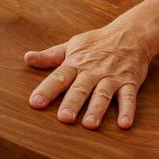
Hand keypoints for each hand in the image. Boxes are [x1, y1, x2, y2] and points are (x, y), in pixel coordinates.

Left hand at [25, 25, 153, 129]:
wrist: (131, 33)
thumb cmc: (98, 43)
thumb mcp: (72, 45)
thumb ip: (50, 56)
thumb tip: (27, 58)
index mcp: (76, 63)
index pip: (59, 77)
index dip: (46, 90)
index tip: (35, 103)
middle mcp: (93, 71)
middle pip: (81, 88)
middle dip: (72, 103)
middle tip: (64, 118)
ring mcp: (112, 77)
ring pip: (103, 94)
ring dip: (97, 109)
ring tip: (89, 125)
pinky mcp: (129, 82)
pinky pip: (129, 97)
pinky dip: (128, 110)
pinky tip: (124, 124)